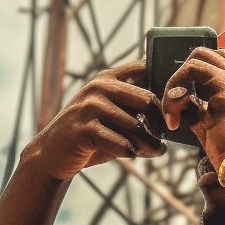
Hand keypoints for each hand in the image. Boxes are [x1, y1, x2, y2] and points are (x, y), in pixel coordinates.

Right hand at [31, 61, 165, 178]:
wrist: (52, 153)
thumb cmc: (91, 134)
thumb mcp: (110, 112)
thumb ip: (134, 105)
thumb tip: (172, 109)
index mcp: (107, 78)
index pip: (145, 68)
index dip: (164, 86)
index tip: (173, 106)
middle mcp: (98, 87)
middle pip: (147, 100)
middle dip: (160, 121)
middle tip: (164, 135)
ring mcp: (89, 107)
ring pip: (137, 127)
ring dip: (150, 144)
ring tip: (155, 150)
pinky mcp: (84, 130)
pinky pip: (122, 144)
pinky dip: (133, 153)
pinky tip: (133, 155)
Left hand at [161, 48, 224, 170]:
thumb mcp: (207, 122)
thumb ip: (194, 105)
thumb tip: (176, 96)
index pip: (219, 61)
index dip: (196, 72)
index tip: (185, 97)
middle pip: (207, 53)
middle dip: (184, 72)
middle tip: (177, 100)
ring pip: (197, 57)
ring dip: (178, 80)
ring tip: (173, 109)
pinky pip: (190, 69)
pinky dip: (175, 89)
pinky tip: (174, 115)